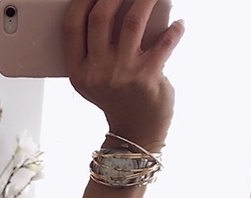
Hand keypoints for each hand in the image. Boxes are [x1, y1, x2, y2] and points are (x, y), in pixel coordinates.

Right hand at [62, 0, 184, 149]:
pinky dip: (175, 29)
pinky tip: (178, 24)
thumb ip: (95, 49)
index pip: (72, 26)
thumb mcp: (95, 79)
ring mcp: (122, 75)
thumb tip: (112, 5)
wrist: (136, 131)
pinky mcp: (147, 78)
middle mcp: (97, 73)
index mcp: (79, 72)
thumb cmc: (118, 98)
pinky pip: (165, 41)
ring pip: (134, 20)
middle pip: (100, 17)